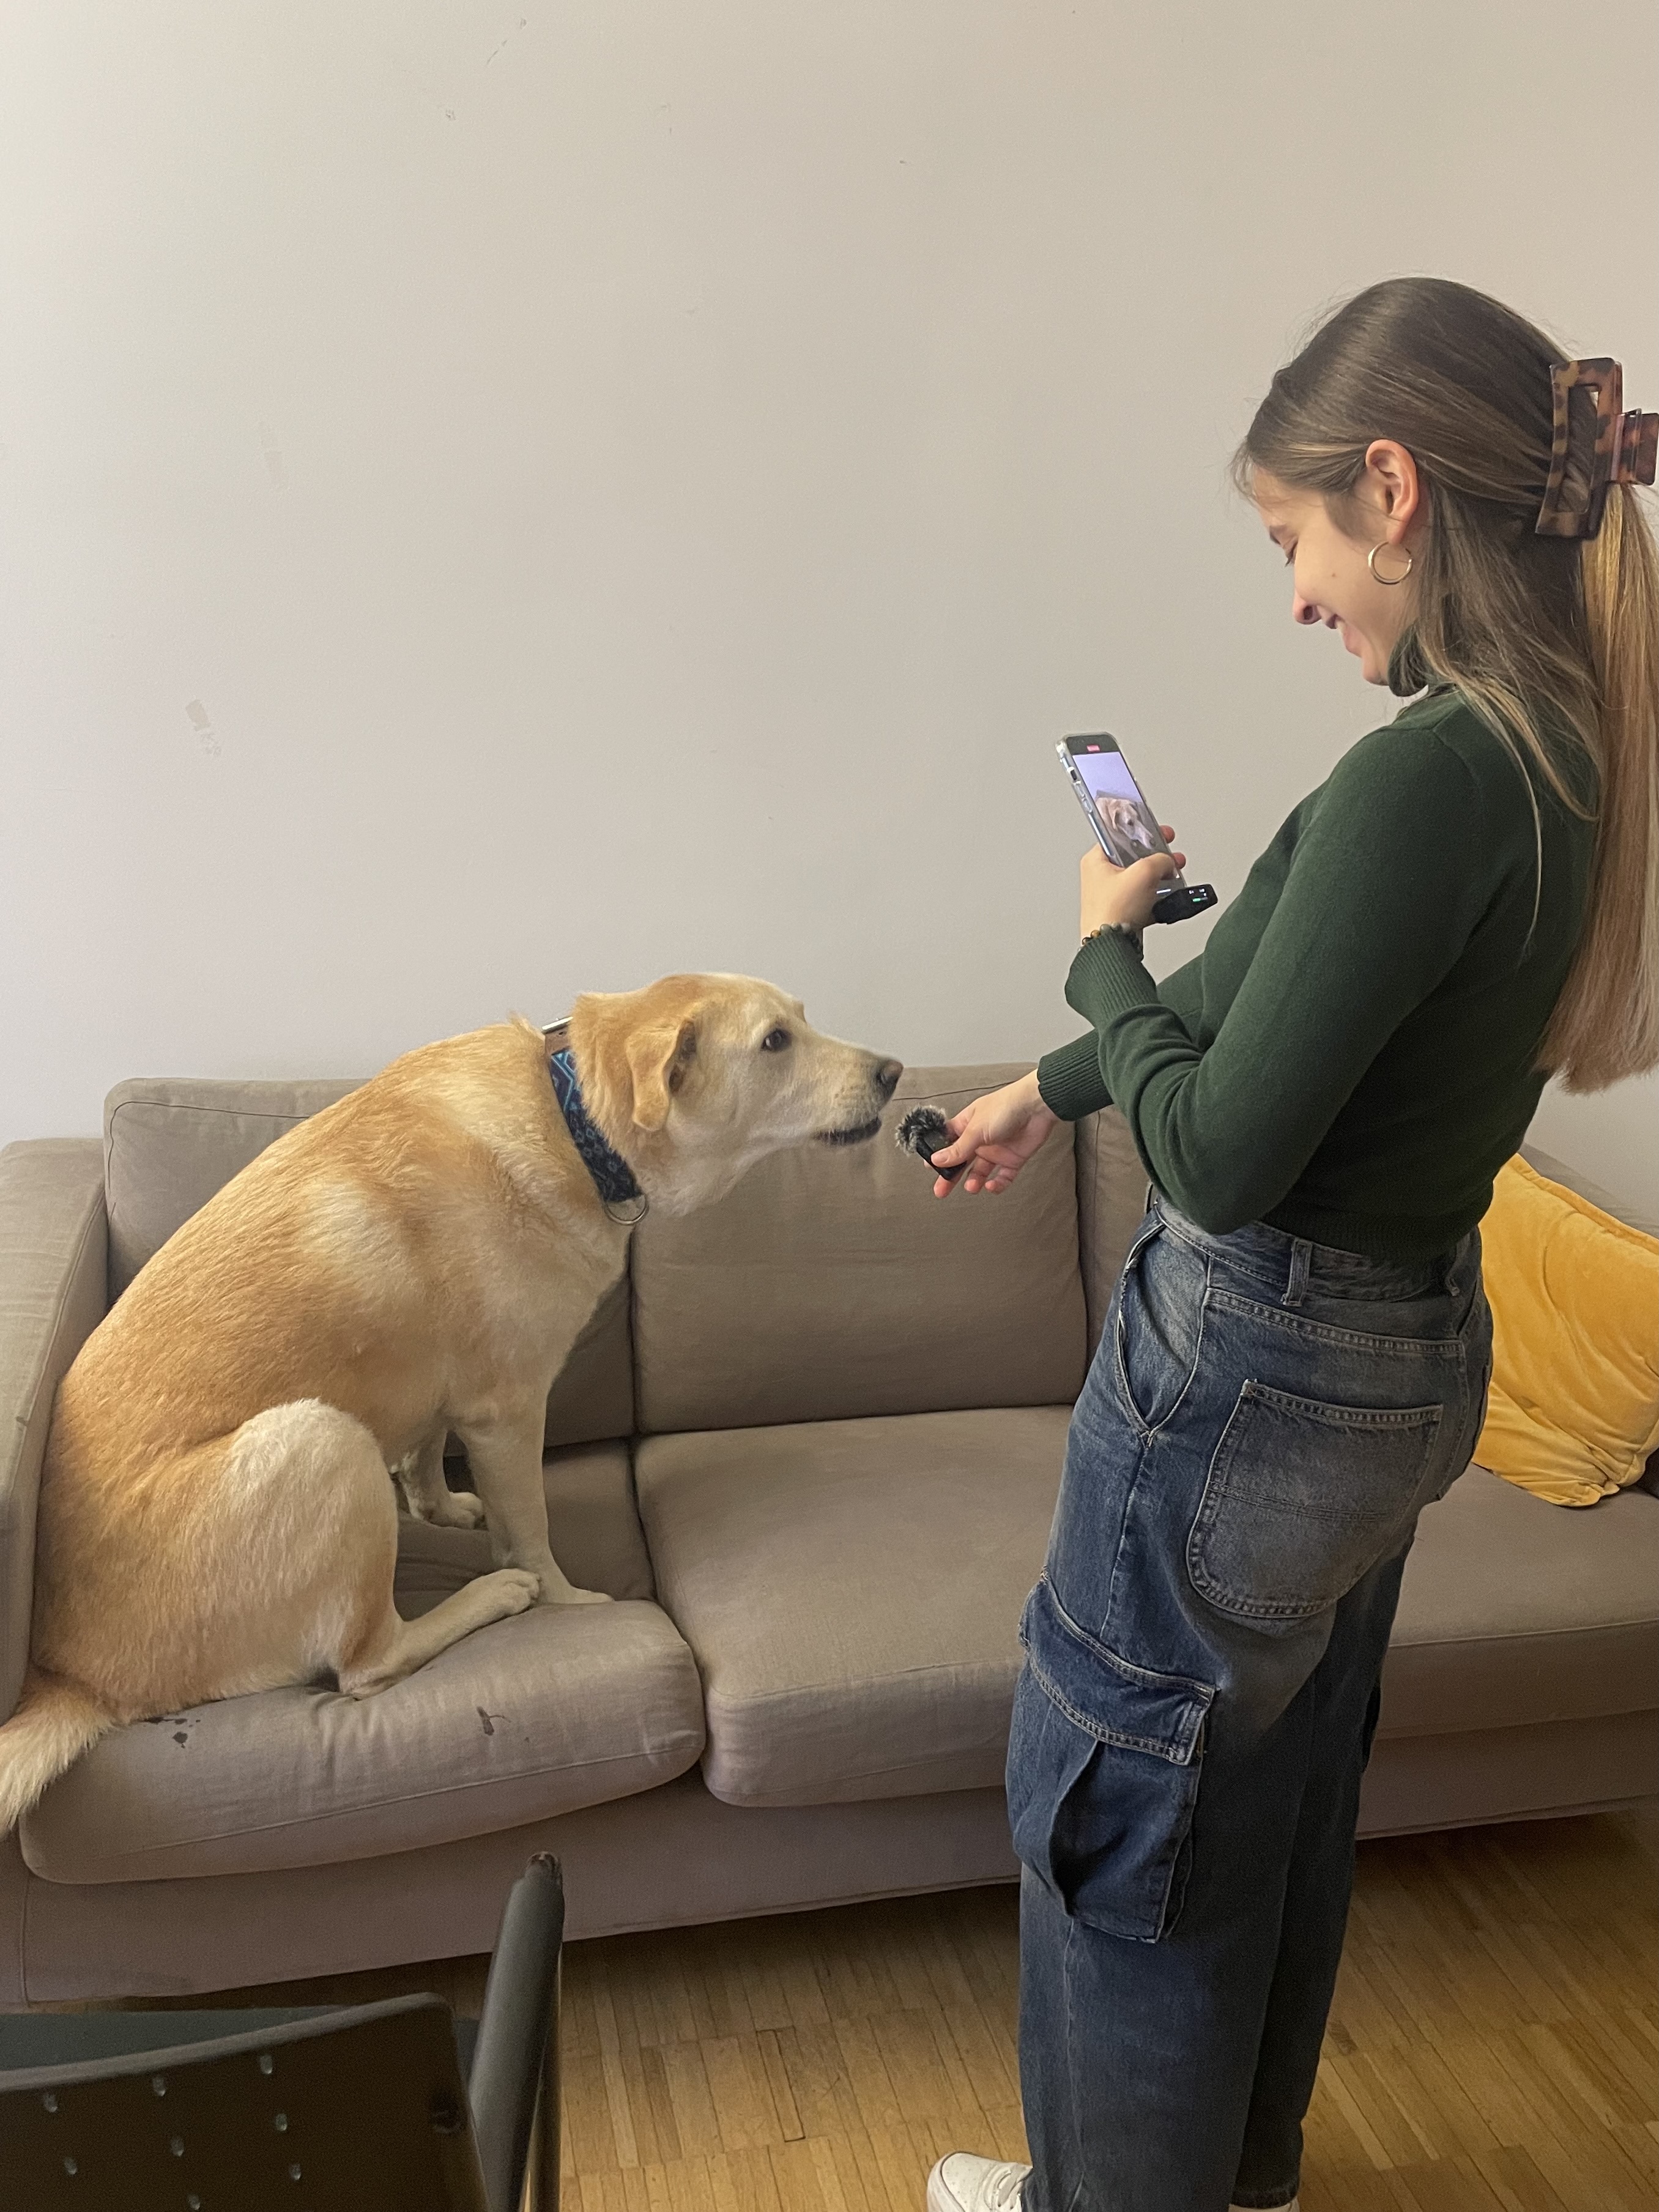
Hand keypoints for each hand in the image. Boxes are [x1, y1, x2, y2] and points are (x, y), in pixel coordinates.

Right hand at [925, 1070, 1057, 1196]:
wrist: (1038, 1107)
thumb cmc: (1006, 1107)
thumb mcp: (975, 1130)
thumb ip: (958, 1149)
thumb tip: (937, 1160)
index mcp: (967, 1125)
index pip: (947, 1142)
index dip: (939, 1155)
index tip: (930, 1168)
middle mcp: (980, 1139)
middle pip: (961, 1161)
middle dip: (951, 1176)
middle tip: (941, 1190)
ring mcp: (996, 1150)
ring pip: (980, 1171)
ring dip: (974, 1181)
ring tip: (971, 1186)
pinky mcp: (1013, 1159)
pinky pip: (1003, 1177)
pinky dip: (997, 1184)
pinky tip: (991, 1186)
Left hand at [1080, 824, 1185, 937]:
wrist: (1111, 945)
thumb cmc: (1113, 911)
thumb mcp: (1143, 872)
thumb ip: (1160, 860)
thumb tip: (1167, 862)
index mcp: (1096, 860)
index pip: (1121, 837)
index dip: (1142, 832)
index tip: (1158, 832)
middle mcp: (1101, 877)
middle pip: (1135, 859)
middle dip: (1157, 858)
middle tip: (1171, 858)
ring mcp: (1111, 895)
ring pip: (1141, 880)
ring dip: (1160, 879)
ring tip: (1174, 878)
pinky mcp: (1122, 912)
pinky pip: (1143, 899)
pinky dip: (1156, 899)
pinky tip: (1166, 899)